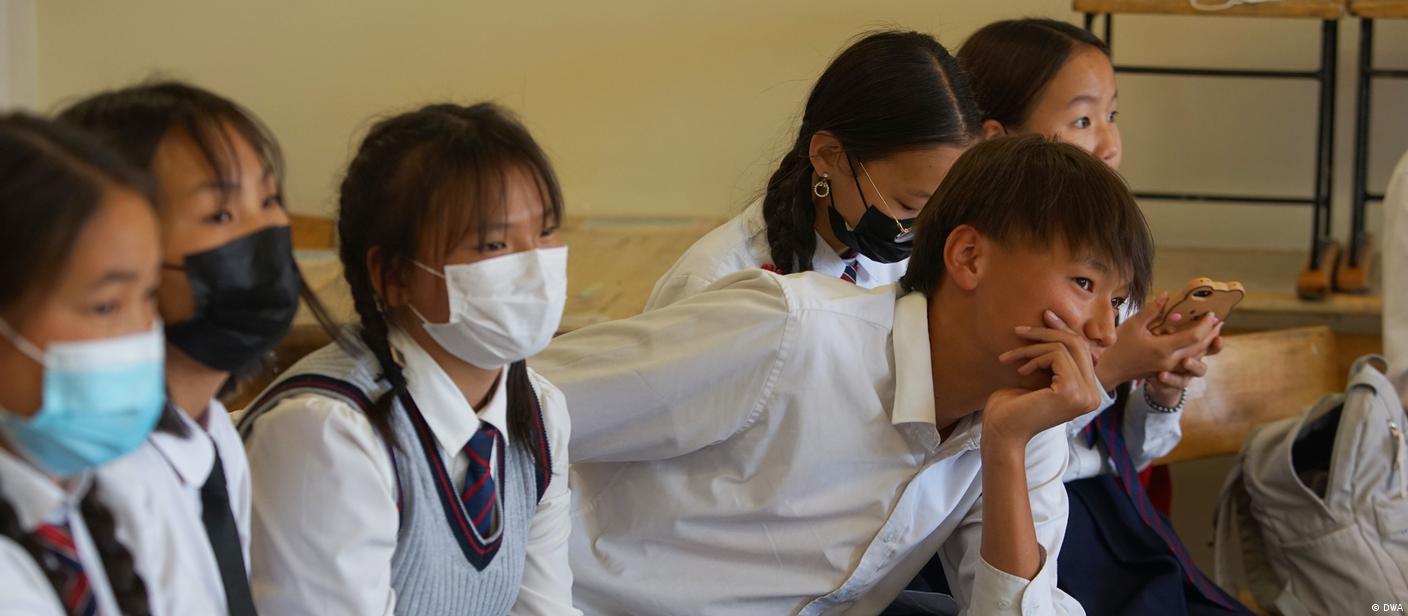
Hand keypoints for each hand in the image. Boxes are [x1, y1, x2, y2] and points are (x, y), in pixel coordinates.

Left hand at [985, 310, 1102, 447]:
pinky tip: (1021, 372)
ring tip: (1010, 359)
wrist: (1000, 432)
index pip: (1083, 350)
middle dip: (1047, 332)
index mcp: (1088, 392)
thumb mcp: (1037, 376)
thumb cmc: (1013, 407)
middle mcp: (1093, 395)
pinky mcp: (1071, 391)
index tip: (1044, 316)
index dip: (1064, 330)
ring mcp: (1086, 395)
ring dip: (1032, 347)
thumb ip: (1053, 357)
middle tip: (1020, 330)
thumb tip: (1056, 322)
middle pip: (1078, 344)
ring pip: (1066, 347)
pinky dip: (1034, 357)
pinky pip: (1056, 355)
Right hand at [1096, 292, 1223, 387]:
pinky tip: (1198, 342)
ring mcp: (1169, 368)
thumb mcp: (1133, 324)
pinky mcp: (1166, 370)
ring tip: (1213, 330)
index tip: (1211, 313)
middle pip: (1199, 347)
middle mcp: (1170, 361)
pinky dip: (1196, 350)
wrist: (1108, 370)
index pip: (1193, 337)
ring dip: (1207, 343)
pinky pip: (1187, 360)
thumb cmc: (1117, 346)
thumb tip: (1166, 295)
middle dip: (1212, 333)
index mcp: (1163, 349)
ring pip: (1196, 356)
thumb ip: (1152, 310)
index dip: (1205, 325)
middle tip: (1219, 320)